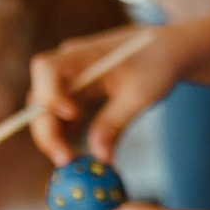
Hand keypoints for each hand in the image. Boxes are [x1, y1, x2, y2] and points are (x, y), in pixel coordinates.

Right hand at [30, 26, 187, 166]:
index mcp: (83, 54)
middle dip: (47, 129)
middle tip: (64, 159)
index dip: (51, 94)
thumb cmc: (158, 65)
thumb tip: (100, 156)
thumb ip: (116, 123)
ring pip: (46, 107)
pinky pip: (60, 111)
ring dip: (52, 132)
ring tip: (69, 157)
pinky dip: (63, 129)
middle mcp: (68, 64)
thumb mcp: (140, 96)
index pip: (48, 69)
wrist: (169, 51)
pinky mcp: (77, 90)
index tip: (72, 116)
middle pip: (40, 95)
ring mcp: (70, 77)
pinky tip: (76, 140)